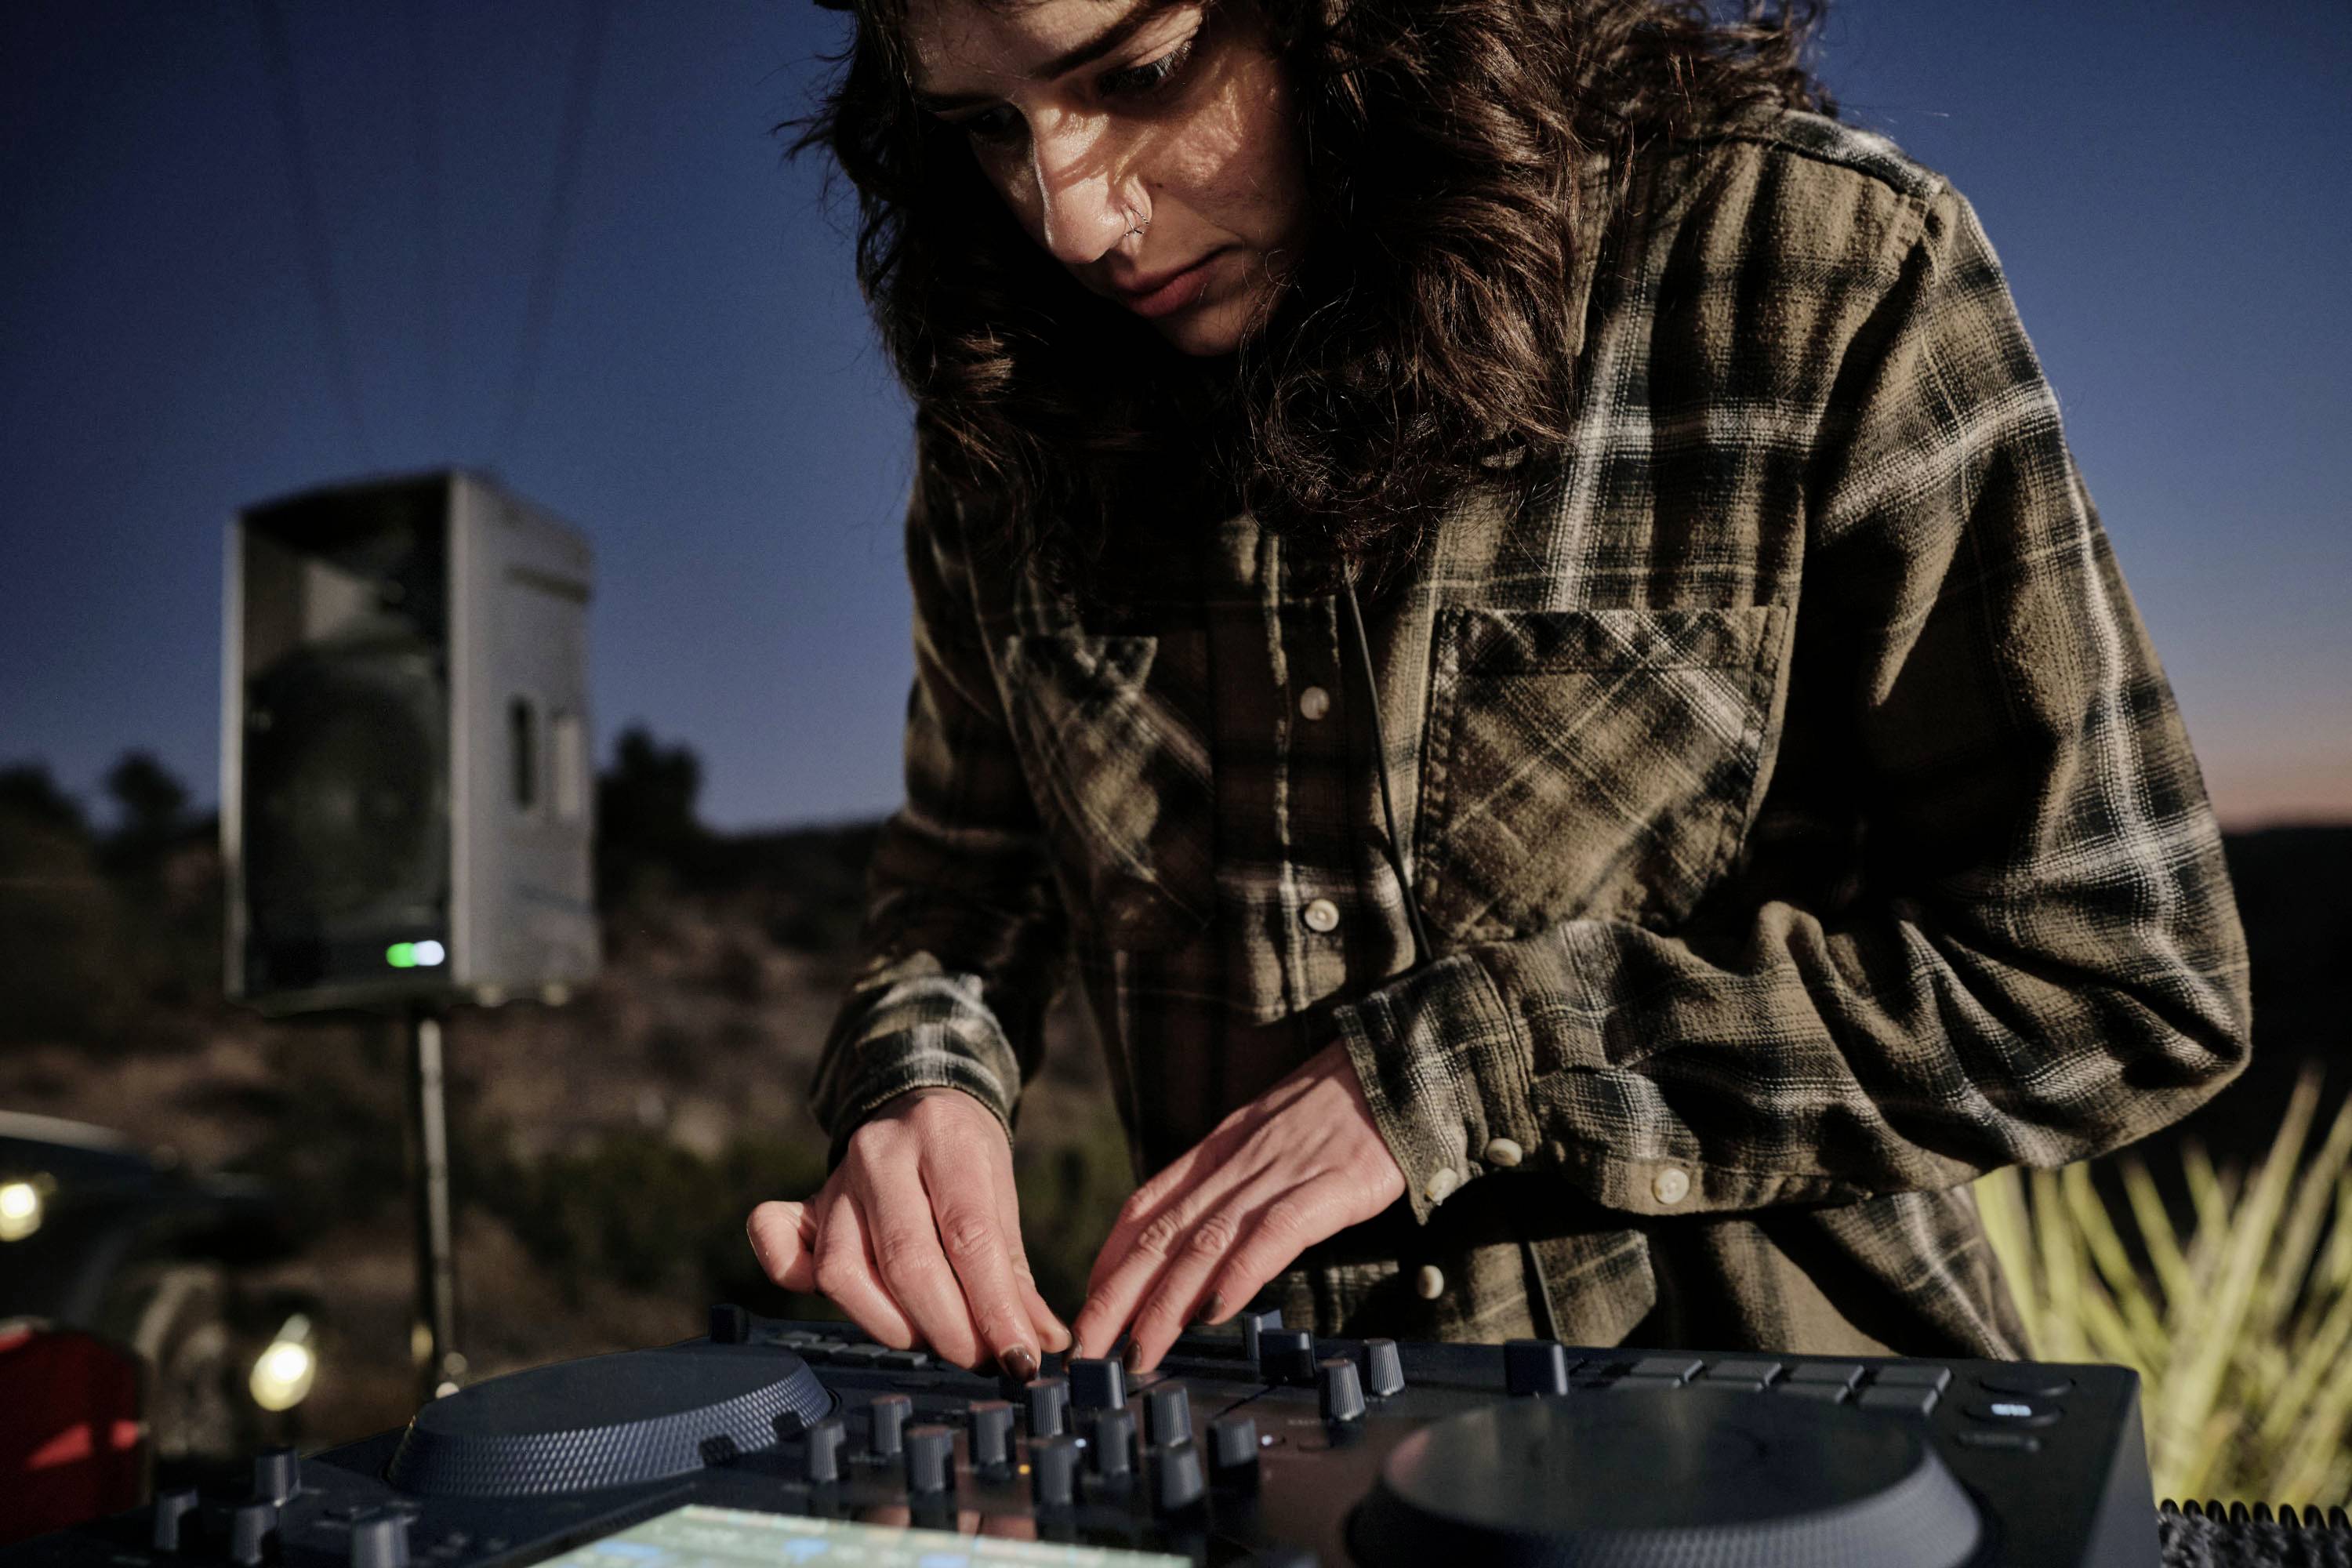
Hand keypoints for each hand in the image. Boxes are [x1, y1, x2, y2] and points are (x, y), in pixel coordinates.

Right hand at [747, 1087, 1071, 1376]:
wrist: (919, 1099)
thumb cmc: (966, 1159)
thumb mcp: (1001, 1196)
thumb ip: (1015, 1274)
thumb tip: (1041, 1344)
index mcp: (945, 1139)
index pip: (969, 1236)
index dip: (995, 1308)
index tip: (1019, 1358)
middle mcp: (882, 1154)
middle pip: (907, 1260)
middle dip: (947, 1327)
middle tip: (978, 1359)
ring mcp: (836, 1178)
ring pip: (844, 1271)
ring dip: (891, 1325)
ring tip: (931, 1339)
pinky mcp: (804, 1202)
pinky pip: (778, 1243)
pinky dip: (793, 1277)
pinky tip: (845, 1303)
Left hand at [1073, 1041, 1406, 1371]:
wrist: (1397, 1067)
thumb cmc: (1337, 1110)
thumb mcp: (1266, 1137)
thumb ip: (1231, 1185)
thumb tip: (1199, 1249)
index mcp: (1218, 1152)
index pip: (1146, 1208)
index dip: (1109, 1260)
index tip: (1083, 1309)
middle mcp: (1235, 1164)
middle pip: (1161, 1235)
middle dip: (1116, 1297)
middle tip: (1084, 1351)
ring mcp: (1278, 1175)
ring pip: (1204, 1243)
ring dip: (1164, 1303)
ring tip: (1137, 1351)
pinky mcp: (1328, 1188)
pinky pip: (1274, 1234)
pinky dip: (1240, 1272)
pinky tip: (1215, 1310)